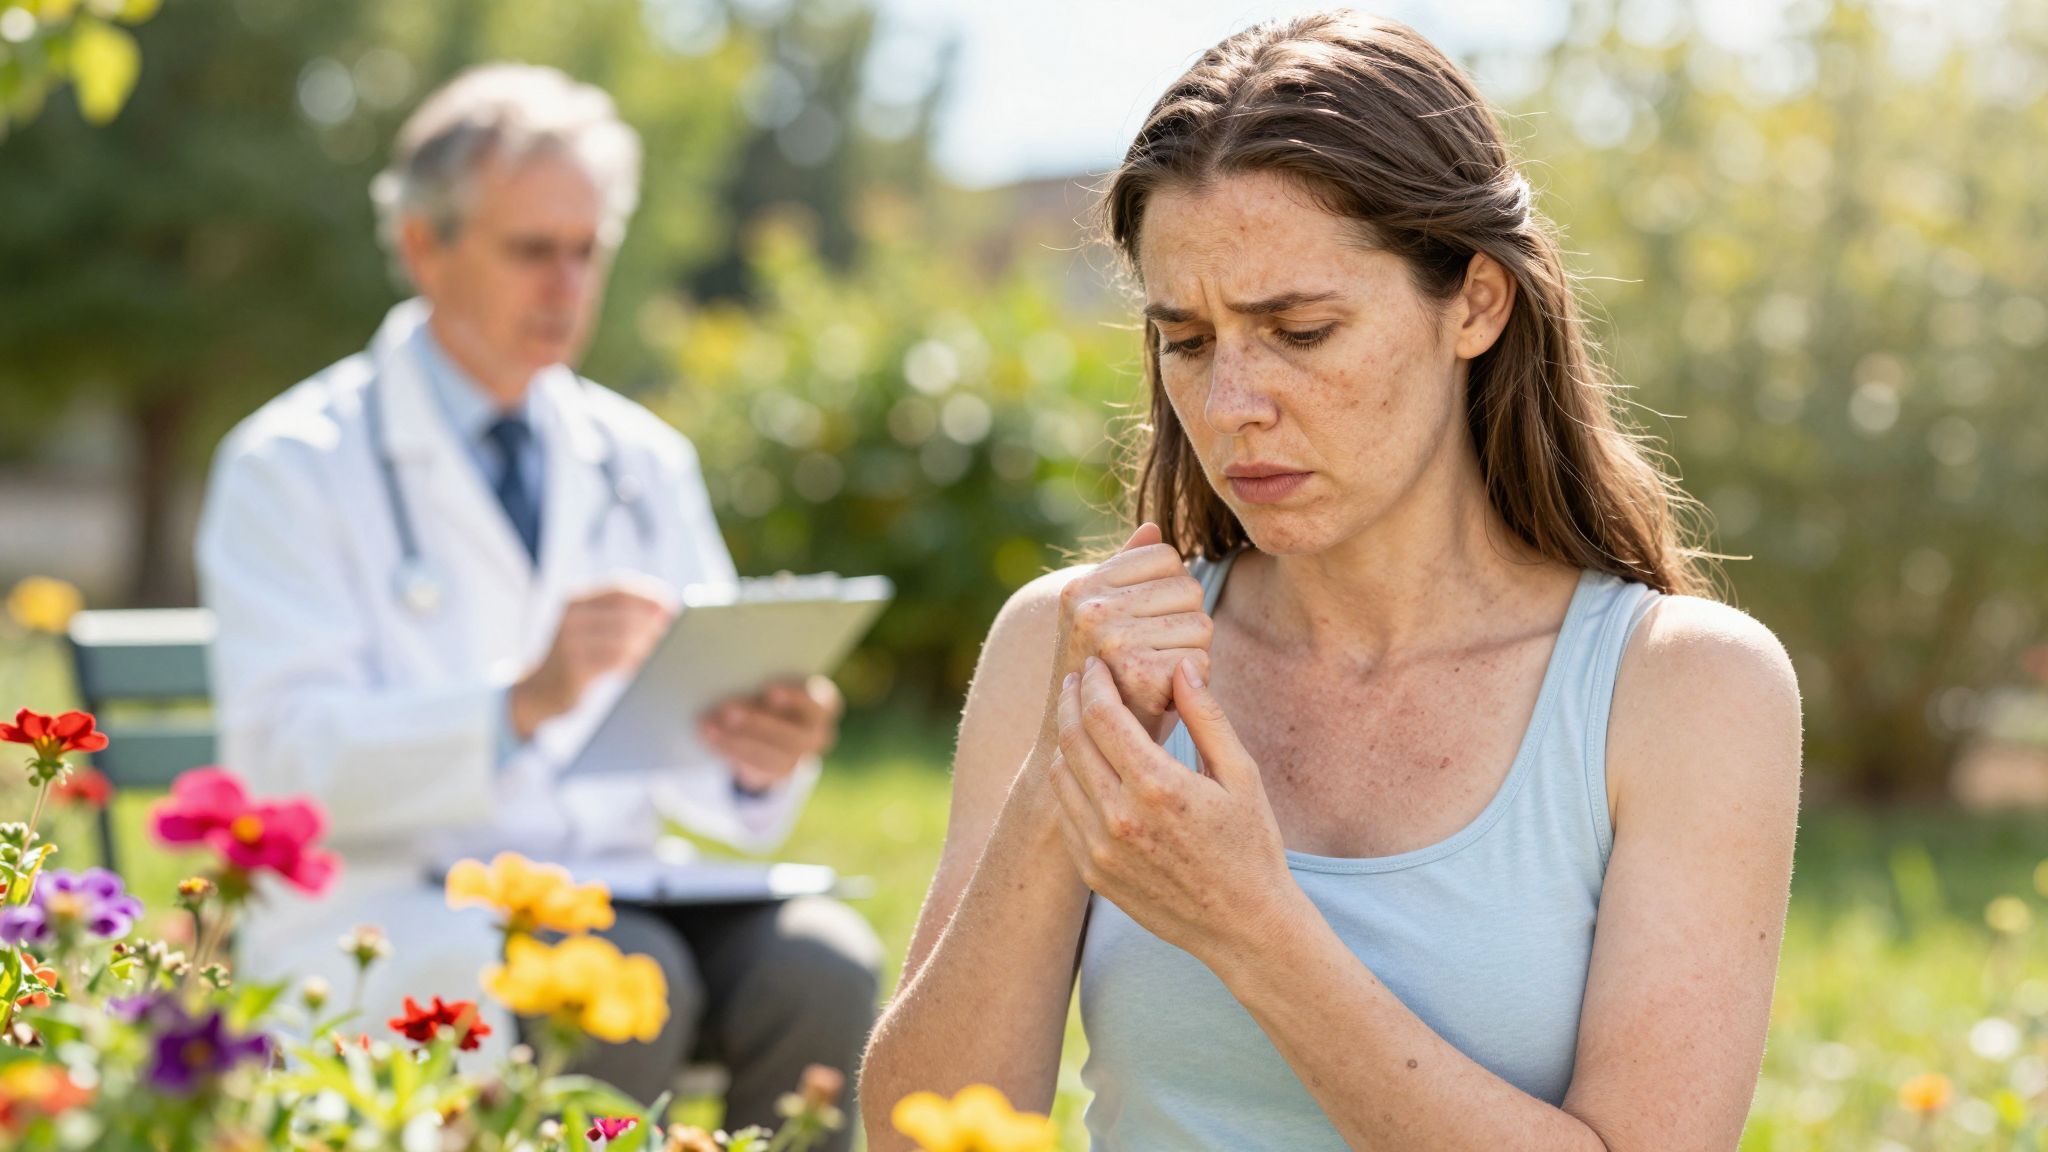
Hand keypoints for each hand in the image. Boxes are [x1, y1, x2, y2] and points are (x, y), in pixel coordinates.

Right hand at [510, 586, 672, 739]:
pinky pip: (616, 661)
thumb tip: (668, 614)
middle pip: (625, 612)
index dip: (650, 594)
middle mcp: (570, 617)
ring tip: (666, 649)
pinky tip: (645, 665)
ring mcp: (569, 644)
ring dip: (650, 643)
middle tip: (676, 631)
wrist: (537, 691)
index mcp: (575, 601)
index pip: (620, 587)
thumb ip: (618, 616)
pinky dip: (636, 661)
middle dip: (655, 621)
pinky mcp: (574, 670)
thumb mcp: (588, 628)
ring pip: (624, 637)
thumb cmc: (577, 657)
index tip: (673, 605)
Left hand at [702, 675, 844, 793]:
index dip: (795, 698)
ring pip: (771, 756)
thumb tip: (730, 674)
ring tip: (709, 727)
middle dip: (757, 724)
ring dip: (736, 741)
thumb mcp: (773, 682)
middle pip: (792, 735)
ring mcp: (801, 758)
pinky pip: (754, 768)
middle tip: (728, 711)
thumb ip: (762, 678)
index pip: (817, 703)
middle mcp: (819, 734)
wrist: (775, 726)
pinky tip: (710, 737)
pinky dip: (729, 750)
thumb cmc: (771, 691)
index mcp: (824, 704)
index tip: (769, 691)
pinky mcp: (778, 773)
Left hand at [1047, 655, 1293, 963]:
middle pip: (1072, 740)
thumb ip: (1207, 717)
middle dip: (1071, 701)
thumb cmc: (1251, 845)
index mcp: (1158, 786)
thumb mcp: (1241, 775)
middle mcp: (1121, 817)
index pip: (1103, 716)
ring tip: (1079, 718)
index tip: (1095, 665)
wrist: (1244, 926)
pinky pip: (1065, 814)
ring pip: (1061, 776)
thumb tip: (1183, 666)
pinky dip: (1068, 782)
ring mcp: (1101, 849)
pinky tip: (1084, 766)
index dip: (1094, 683)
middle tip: (1078, 679)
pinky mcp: (1093, 873)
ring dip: (1065, 739)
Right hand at [1049, 522, 1211, 742]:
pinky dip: (1191, 686)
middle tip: (1154, 658)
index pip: (1166, 556)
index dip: (1171, 592)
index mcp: (1082, 585)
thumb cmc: (1103, 680)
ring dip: (1191, 657)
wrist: (1079, 749)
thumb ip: (1125, 572)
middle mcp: (1092, 607)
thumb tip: (1152, 528)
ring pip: (1201, 625)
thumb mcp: (1103, 619)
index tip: (1147, 625)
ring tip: (1157, 677)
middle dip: (1184, 625)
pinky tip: (1162, 698)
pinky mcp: (1137, 672)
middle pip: (1189, 590)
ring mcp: (1112, 639)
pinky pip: (1200, 661)